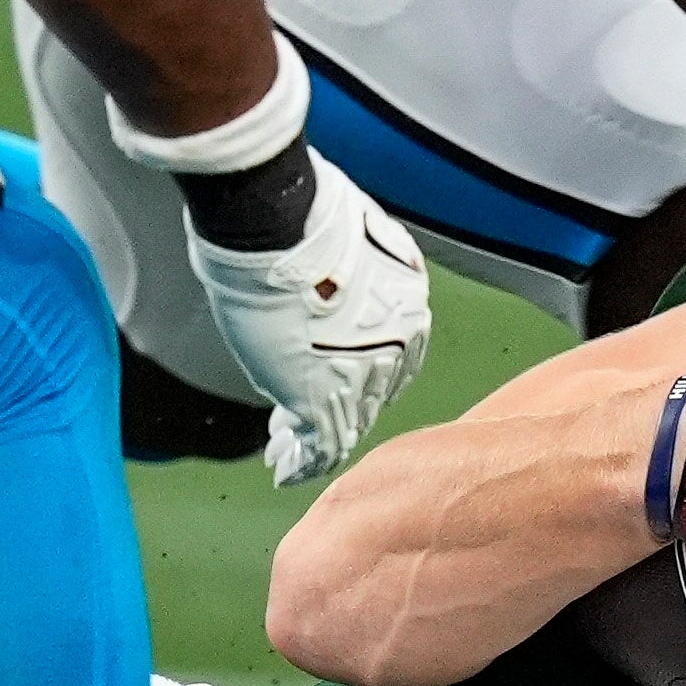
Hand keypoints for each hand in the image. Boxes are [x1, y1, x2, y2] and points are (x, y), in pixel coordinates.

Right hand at [189, 154, 431, 484]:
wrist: (276, 219)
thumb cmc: (298, 214)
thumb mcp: (346, 244)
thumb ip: (347, 279)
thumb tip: (322, 291)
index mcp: (409, 303)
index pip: (393, 358)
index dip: (363, 376)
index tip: (337, 384)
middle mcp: (398, 343)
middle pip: (371, 392)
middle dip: (339, 408)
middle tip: (304, 426)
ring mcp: (361, 371)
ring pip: (345, 422)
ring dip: (314, 442)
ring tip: (286, 457)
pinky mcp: (321, 393)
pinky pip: (321, 442)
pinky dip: (302, 463)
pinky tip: (284, 471)